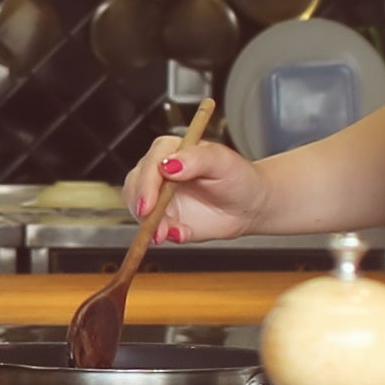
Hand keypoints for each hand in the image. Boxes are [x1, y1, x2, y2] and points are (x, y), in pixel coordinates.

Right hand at [126, 134, 259, 241]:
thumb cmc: (238, 176)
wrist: (248, 205)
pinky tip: (182, 234)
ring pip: (140, 210)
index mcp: (170, 150)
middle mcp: (159, 172)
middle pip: (136, 187)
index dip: (146, 184)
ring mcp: (159, 197)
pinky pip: (154, 228)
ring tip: (171, 233)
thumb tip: (169, 165)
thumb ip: (197, 159)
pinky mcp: (164, 218)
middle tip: (156, 225)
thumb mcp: (222, 161)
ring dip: (152, 225)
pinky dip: (164, 234)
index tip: (150, 203)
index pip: (149, 164)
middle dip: (142, 208)